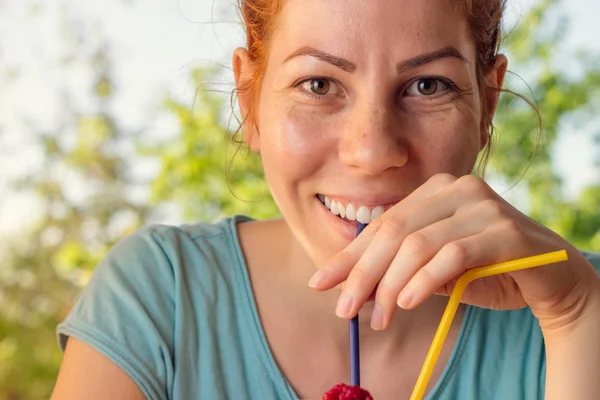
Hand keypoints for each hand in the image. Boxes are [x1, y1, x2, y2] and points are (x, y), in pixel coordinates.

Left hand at [308, 173, 599, 330]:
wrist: (550, 277)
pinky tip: (406, 302)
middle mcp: (456, 188)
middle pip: (393, 232)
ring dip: (390, 286)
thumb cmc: (486, 270)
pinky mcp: (503, 230)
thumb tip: (346, 286)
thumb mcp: (433, 268)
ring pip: (417, 245)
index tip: (320, 283)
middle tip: (344, 309)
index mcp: (435, 190)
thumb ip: (398, 268)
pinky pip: (451, 256)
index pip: (381, 224)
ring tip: (377, 317)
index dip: (348, 256)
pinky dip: (424, 282)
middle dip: (361, 274)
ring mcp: (481, 206)